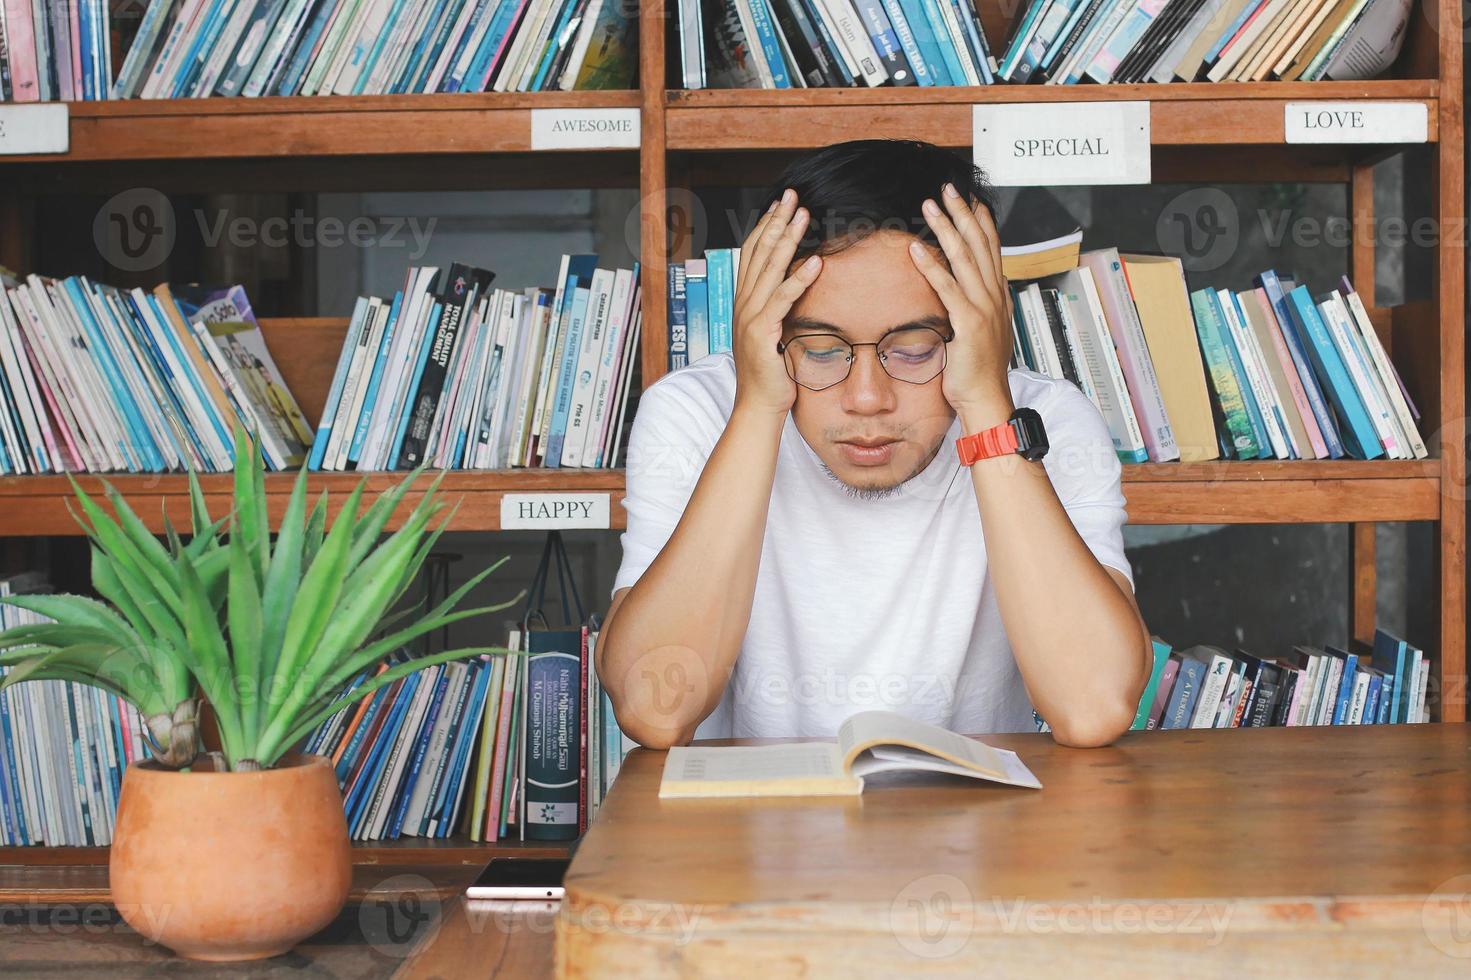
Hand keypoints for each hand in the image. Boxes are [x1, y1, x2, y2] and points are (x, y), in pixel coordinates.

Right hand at [731, 187, 822, 417]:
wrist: (757, 406)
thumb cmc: (770, 373)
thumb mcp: (771, 334)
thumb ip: (776, 309)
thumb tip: (792, 289)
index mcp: (744, 301)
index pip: (753, 254)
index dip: (765, 226)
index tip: (781, 204)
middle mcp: (743, 304)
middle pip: (759, 252)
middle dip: (776, 221)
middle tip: (792, 196)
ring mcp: (749, 317)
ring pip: (769, 269)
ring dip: (787, 239)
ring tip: (803, 215)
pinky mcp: (762, 332)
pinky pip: (783, 299)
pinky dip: (798, 278)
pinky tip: (814, 261)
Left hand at [907, 183, 1015, 424]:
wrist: (986, 399)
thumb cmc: (980, 372)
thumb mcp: (984, 333)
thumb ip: (979, 310)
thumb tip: (973, 296)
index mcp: (998, 297)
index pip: (992, 250)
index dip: (982, 222)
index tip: (971, 200)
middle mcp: (994, 297)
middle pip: (980, 244)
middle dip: (963, 213)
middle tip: (948, 188)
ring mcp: (984, 308)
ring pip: (965, 258)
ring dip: (946, 228)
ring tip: (930, 206)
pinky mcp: (968, 324)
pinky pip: (948, 288)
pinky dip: (931, 266)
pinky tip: (916, 250)